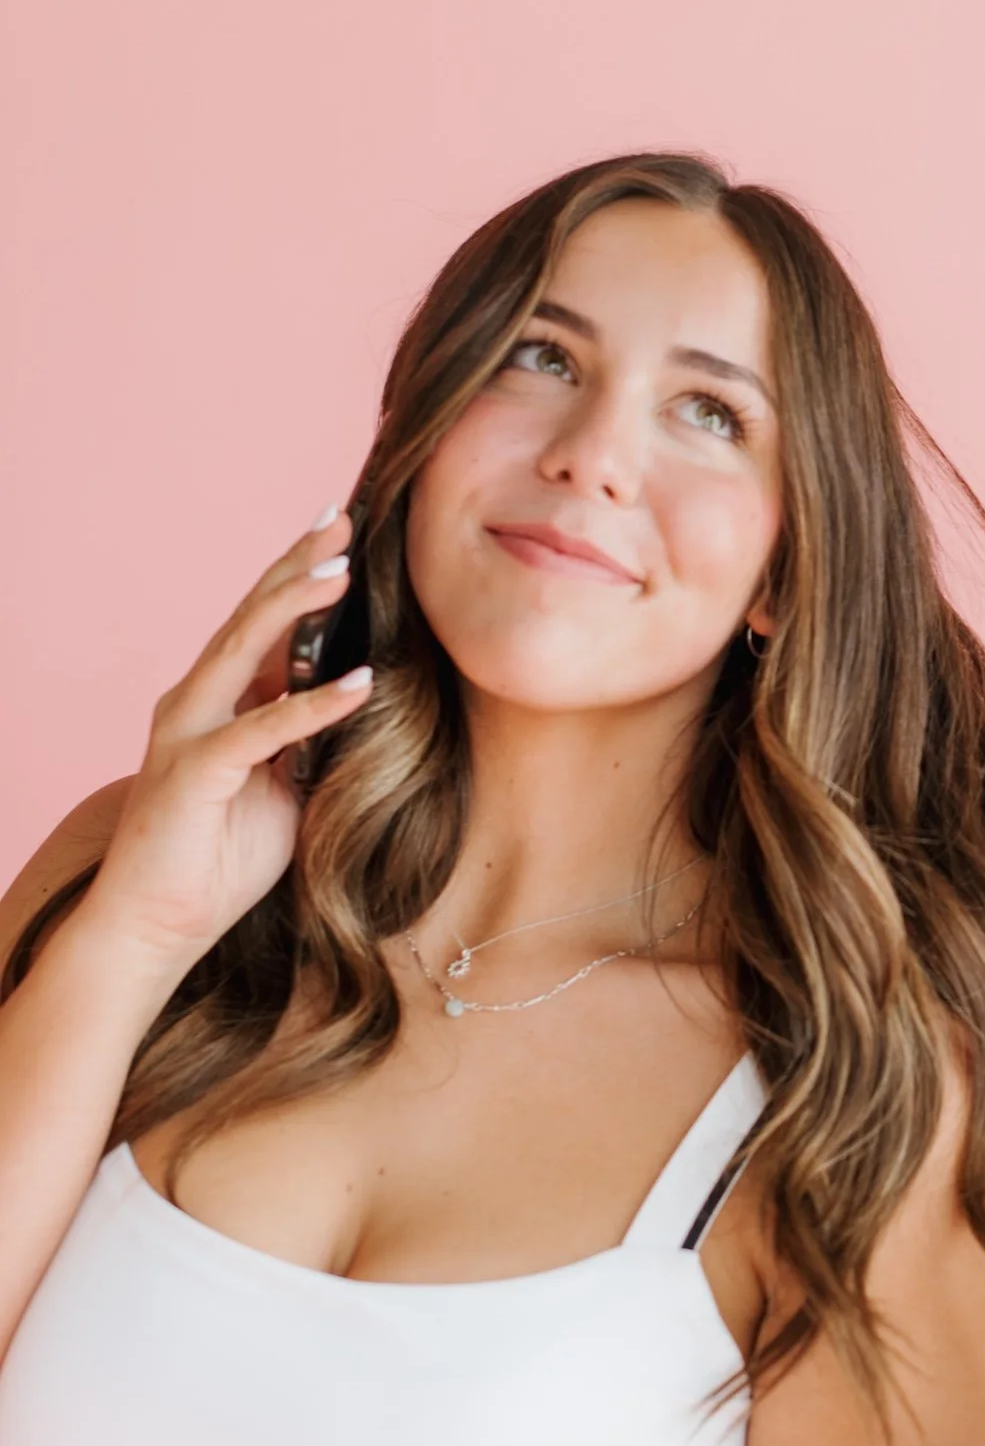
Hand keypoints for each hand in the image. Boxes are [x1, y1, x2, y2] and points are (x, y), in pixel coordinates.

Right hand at [77, 508, 372, 986]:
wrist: (155, 927)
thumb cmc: (221, 858)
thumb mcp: (287, 787)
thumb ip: (313, 740)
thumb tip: (369, 700)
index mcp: (220, 700)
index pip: (265, 624)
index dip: (301, 576)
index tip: (343, 530)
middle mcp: (198, 701)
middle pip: (252, 617)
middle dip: (299, 566)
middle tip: (343, 519)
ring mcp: (189, 731)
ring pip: (245, 651)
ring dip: (296, 609)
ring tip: (344, 569)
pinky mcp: (194, 771)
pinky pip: (260, 729)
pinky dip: (312, 707)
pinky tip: (358, 685)